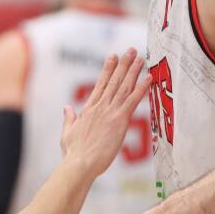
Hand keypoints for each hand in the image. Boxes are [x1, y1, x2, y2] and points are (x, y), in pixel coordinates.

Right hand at [59, 48, 146, 176]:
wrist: (80, 163)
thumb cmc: (73, 153)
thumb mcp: (67, 132)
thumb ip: (69, 118)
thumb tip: (66, 108)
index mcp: (88, 109)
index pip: (100, 84)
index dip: (108, 69)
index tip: (113, 56)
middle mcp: (100, 106)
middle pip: (114, 80)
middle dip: (123, 64)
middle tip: (131, 50)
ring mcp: (110, 112)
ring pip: (124, 86)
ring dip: (133, 71)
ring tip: (140, 58)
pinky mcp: (120, 120)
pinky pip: (133, 101)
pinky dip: (141, 88)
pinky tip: (148, 78)